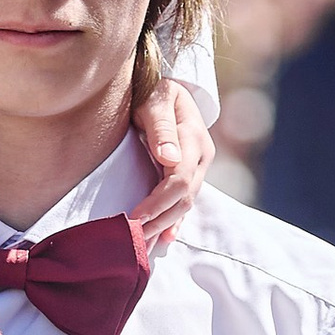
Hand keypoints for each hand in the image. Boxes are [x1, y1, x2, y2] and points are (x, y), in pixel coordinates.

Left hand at [130, 80, 213, 249]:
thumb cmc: (154, 90)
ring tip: (141, 246)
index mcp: (193, 139)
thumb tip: (169, 158)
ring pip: (185, 204)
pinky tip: (164, 239)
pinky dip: (174, 222)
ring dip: (164, 226)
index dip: (157, 202)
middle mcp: (201, 157)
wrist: (167, 87)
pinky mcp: (191, 173)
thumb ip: (161, 127)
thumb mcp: (156, 99)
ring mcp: (199, 167)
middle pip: (183, 198)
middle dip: (158, 221)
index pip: (179, 180)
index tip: (134, 218)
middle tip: (132, 241)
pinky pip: (185, 202)